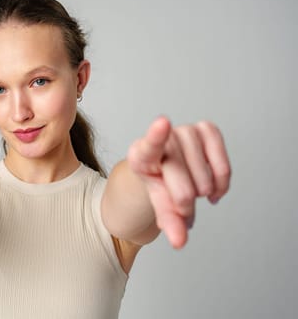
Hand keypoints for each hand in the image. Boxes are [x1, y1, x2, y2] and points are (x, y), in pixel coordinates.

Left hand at [127, 116, 230, 248]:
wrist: (164, 168)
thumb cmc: (158, 182)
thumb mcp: (158, 202)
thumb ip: (169, 222)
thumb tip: (180, 242)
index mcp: (141, 155)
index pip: (149, 145)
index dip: (156, 135)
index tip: (162, 123)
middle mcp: (163, 138)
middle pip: (182, 186)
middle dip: (184, 204)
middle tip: (179, 202)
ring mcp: (185, 131)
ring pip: (203, 180)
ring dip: (202, 194)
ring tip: (192, 189)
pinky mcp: (207, 129)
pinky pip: (223, 168)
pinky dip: (221, 184)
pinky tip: (213, 190)